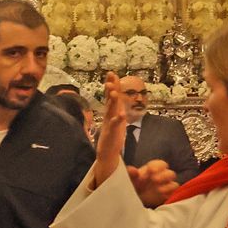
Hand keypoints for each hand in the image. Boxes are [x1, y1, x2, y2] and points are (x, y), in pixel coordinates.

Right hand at [91, 72, 128, 188]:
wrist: (107, 154)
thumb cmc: (112, 136)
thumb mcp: (115, 119)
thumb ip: (115, 107)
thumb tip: (117, 95)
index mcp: (111, 112)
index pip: (112, 96)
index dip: (112, 84)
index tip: (111, 73)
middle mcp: (110, 116)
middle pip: (111, 100)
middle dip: (111, 89)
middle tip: (110, 78)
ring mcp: (110, 125)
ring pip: (111, 111)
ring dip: (113, 101)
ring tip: (115, 92)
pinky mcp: (112, 134)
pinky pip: (115, 126)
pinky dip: (117, 120)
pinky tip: (121, 115)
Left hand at [128, 159, 179, 206]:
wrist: (133, 199)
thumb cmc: (133, 185)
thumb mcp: (130, 179)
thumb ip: (131, 174)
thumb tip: (132, 170)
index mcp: (154, 169)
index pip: (161, 164)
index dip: (157, 166)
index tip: (150, 170)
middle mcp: (162, 177)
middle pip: (171, 174)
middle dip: (164, 176)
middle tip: (154, 180)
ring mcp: (166, 188)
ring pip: (174, 185)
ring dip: (167, 187)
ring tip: (158, 190)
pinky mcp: (167, 197)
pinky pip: (173, 196)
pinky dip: (168, 196)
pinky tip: (160, 197)